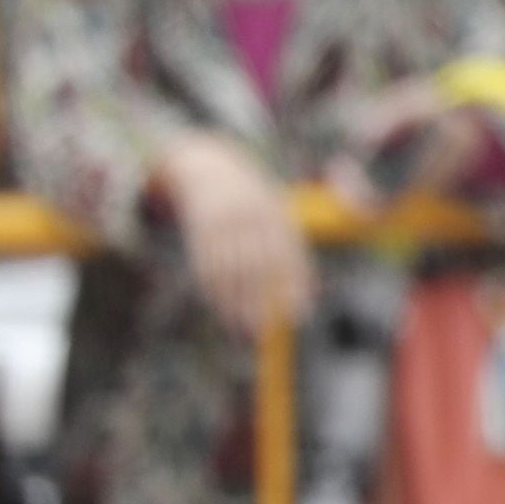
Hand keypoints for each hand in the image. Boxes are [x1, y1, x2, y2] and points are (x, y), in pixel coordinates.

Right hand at [157, 132, 316, 339]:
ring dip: (236, 303)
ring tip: (243, 330)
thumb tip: (303, 306)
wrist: (213, 171)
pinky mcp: (201, 231)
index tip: (297, 316)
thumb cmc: (256, 210)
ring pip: (231, 269)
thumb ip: (292, 261)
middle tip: (264, 332)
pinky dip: (215, 290)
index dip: (294, 287)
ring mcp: (225, 224)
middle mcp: (252, 220)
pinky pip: (208, 264)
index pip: (289, 257)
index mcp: (278, 218)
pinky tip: (220, 309)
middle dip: (262, 301)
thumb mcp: (278, 224)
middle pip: (259, 267)